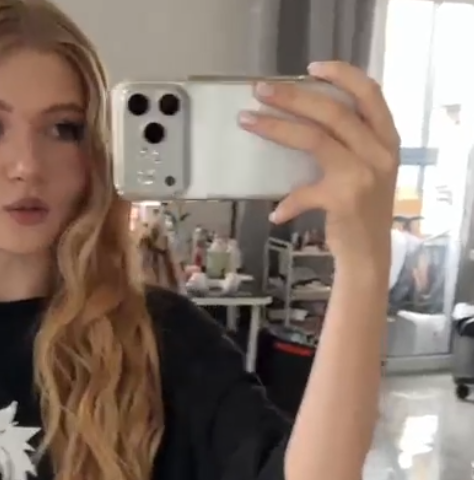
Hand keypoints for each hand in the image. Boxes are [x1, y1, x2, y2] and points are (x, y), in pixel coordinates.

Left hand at [239, 62, 399, 276]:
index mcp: (386, 139)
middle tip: (261, 90)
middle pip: (334, 112)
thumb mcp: (367, 170)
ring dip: (277, 128)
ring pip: (315, 139)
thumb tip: (303, 118)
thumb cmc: (360, 211)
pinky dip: (287, 203)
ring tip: (248, 120)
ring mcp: (363, 175)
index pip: (370, 93)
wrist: (369, 256)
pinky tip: (276, 214)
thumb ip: (348, 144)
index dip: (342, 75)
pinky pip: (304, 193)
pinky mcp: (344, 200)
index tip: (311, 68)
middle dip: (294, 97)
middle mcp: (380, 152)